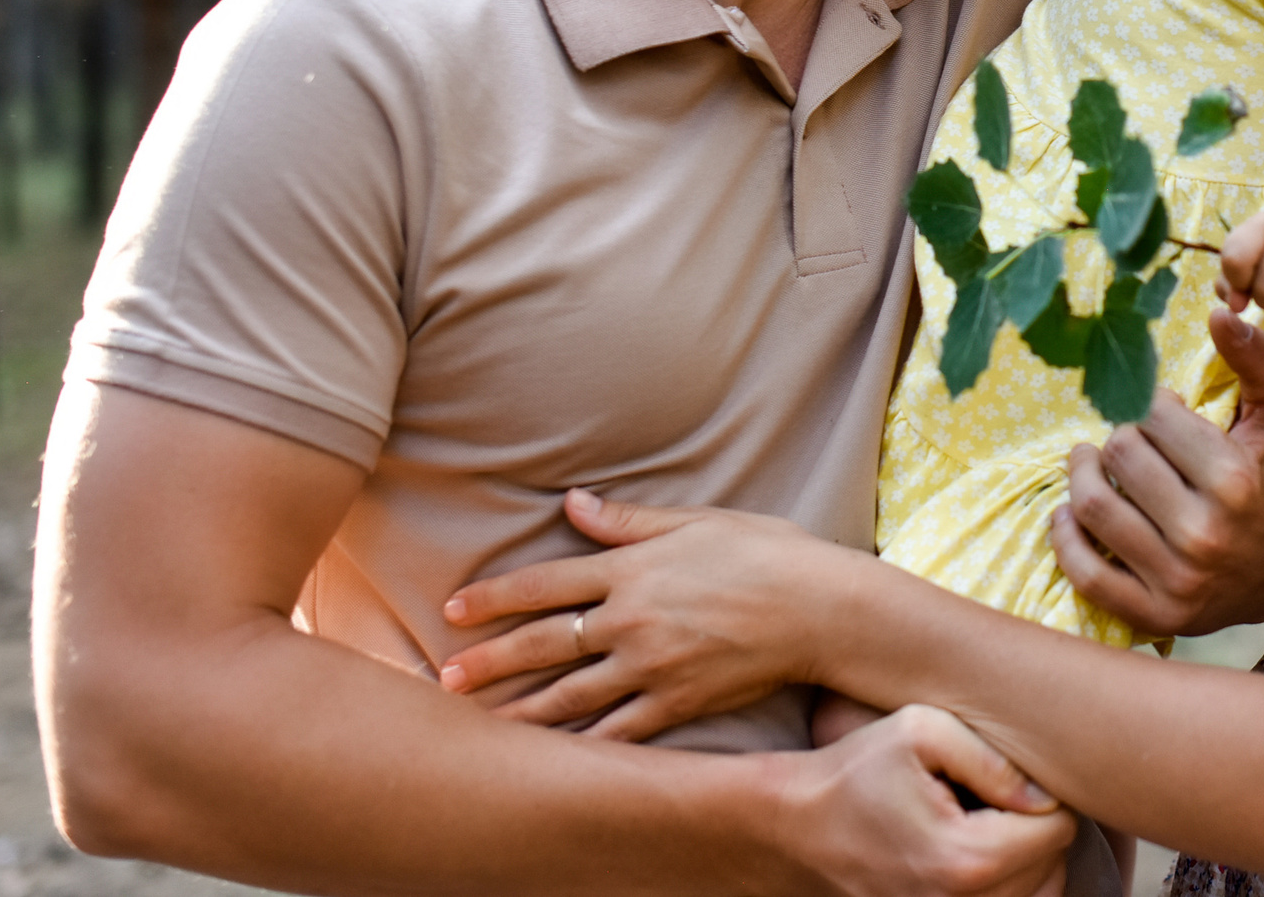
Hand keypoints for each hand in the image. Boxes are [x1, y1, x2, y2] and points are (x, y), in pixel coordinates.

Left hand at [440, 496, 838, 740]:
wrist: (821, 609)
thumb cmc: (766, 553)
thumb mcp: (697, 521)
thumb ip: (628, 520)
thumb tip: (572, 505)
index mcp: (633, 569)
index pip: (545, 582)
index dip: (494, 597)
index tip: (453, 610)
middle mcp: (632, 620)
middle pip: (544, 642)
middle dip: (490, 661)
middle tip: (443, 679)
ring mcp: (652, 667)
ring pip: (570, 695)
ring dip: (520, 710)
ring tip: (481, 724)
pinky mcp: (676, 705)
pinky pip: (618, 731)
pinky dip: (582, 747)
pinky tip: (552, 759)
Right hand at [774, 703, 1075, 896]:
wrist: (794, 824)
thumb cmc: (855, 770)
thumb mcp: (920, 731)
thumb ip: (991, 757)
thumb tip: (1044, 793)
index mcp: (967, 857)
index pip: (1058, 830)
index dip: (1044, 794)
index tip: (1006, 775)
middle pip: (1053, 868)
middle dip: (1036, 828)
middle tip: (996, 796)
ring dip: (1028, 861)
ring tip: (990, 824)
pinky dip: (1009, 885)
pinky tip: (981, 852)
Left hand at [1050, 307, 1263, 638]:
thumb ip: (1256, 362)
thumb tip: (1220, 311)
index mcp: (1234, 482)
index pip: (1151, 416)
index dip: (1147, 404)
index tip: (1158, 412)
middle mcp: (1204, 534)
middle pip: (1117, 455)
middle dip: (1117, 437)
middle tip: (1125, 439)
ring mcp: (1176, 579)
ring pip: (1092, 506)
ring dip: (1078, 475)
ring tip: (1086, 463)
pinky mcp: (1152, 615)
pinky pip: (1086, 572)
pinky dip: (1064, 537)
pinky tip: (1067, 514)